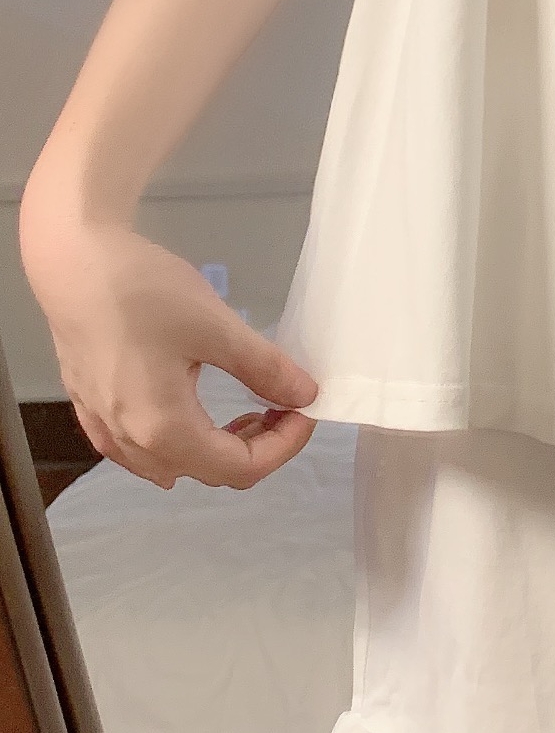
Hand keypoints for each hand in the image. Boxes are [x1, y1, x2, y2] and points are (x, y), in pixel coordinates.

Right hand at [20, 206, 319, 490]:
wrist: (72, 262)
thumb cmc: (143, 293)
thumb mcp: (216, 327)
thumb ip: (264, 368)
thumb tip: (305, 396)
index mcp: (163, 430)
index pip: (239, 468)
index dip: (282, 447)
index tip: (304, 409)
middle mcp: (129, 441)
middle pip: (205, 470)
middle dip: (254, 446)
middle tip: (279, 404)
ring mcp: (102, 425)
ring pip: (169, 463)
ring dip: (214, 446)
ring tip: (243, 409)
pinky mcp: (88, 405)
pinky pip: (135, 447)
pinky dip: (174, 440)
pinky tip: (188, 412)